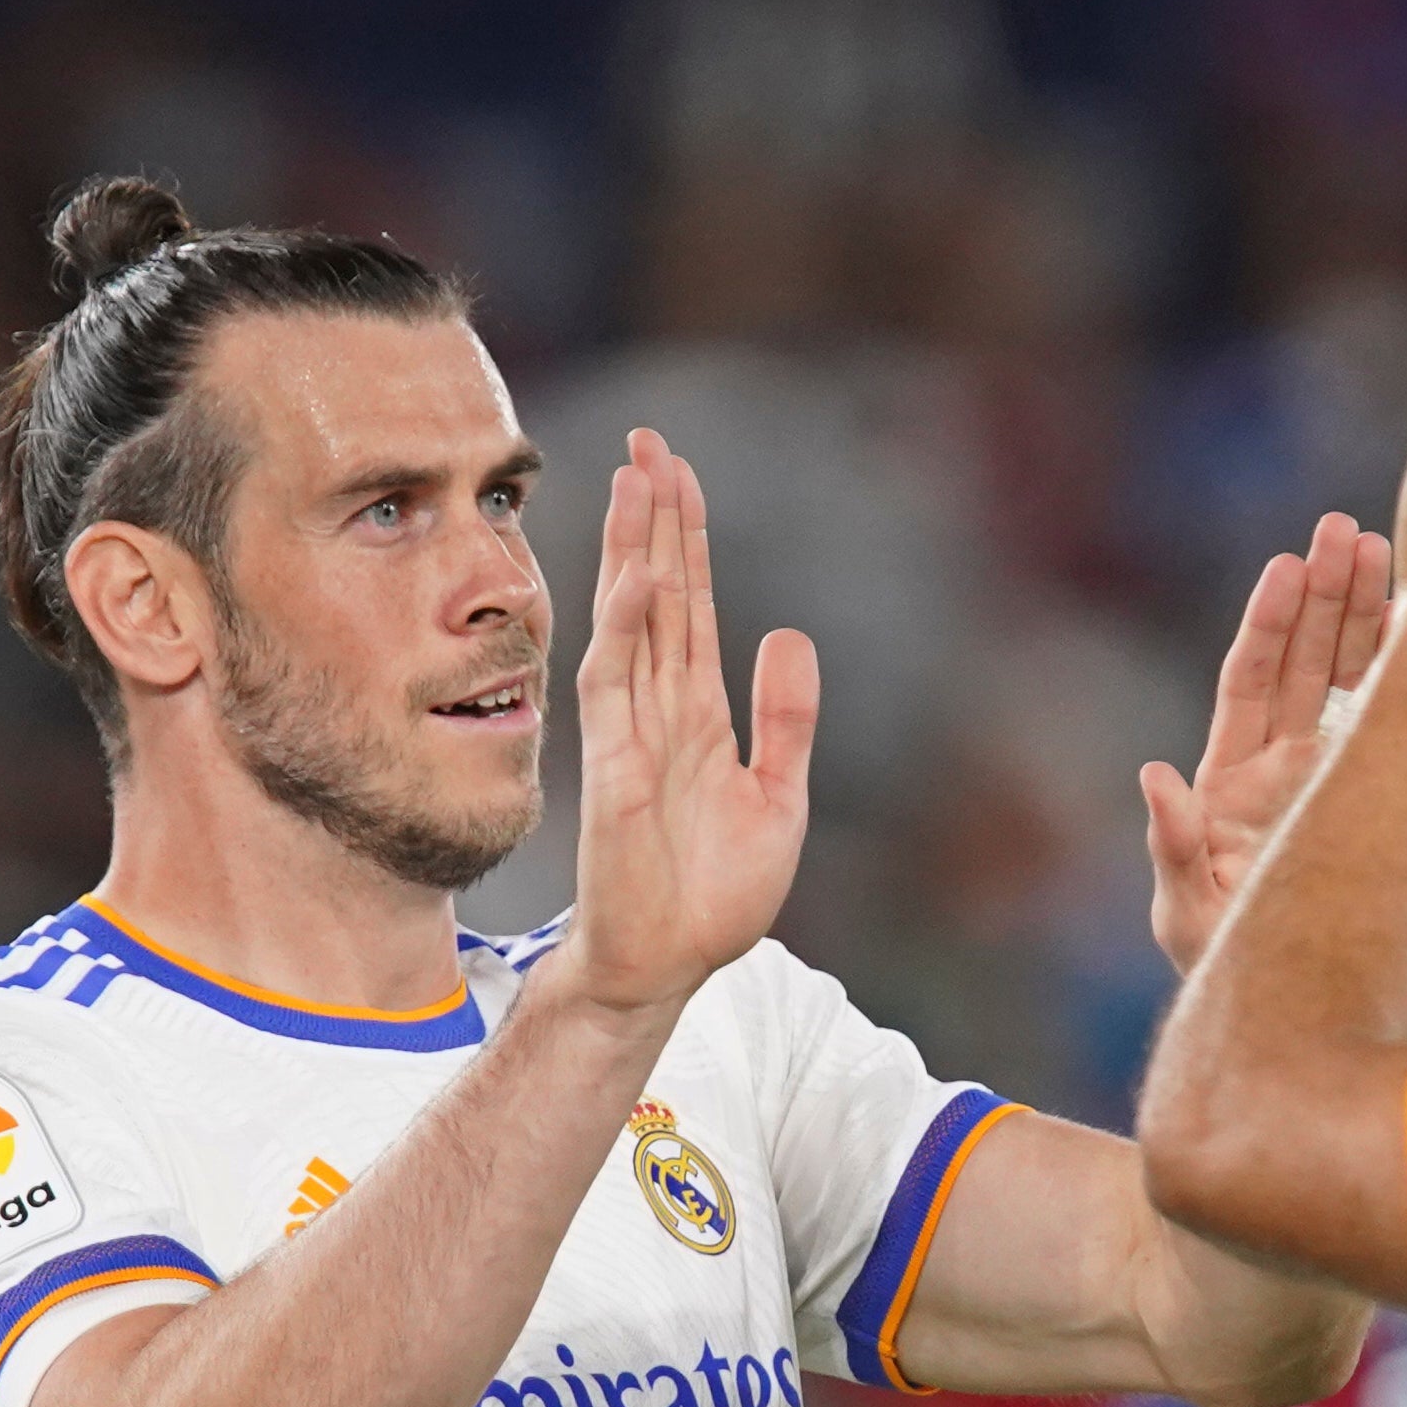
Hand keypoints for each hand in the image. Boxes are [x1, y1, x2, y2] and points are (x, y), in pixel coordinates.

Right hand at [553, 429, 818, 1020]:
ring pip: (634, 620)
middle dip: (657, 519)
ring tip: (639, 479)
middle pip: (661, 594)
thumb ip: (787, 719)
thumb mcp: (778, 797)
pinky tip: (640, 578)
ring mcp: (633, 733)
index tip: (680, 470)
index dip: (688, 538)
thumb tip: (790, 634)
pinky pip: (617, 684)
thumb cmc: (714, 892)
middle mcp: (660, 710)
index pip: (693, 606)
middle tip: (652, 442)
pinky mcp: (616, 768)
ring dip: (637, 551)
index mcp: (699, 714)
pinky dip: (627, 629)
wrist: (669, 965)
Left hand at [1141, 512, 1391, 974]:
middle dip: (1326, 596)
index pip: (1253, 684)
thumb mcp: (1191, 914)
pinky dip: (1402, 674)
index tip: (1290, 568)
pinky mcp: (1369, 796)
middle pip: (1306, 663)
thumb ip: (1174, 848)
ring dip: (1364, 616)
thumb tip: (1154, 775)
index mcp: (1233, 781)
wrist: (1288, 1007)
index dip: (1272, 624)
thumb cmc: (1226, 968)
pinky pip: (1385, 724)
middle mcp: (1283, 767)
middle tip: (1347, 532)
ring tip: (1384, 550)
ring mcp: (1329, 779)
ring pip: (1350, 681)